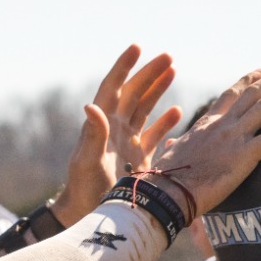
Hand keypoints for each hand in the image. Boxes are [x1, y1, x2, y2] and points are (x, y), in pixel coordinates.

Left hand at [53, 46, 181, 225]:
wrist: (89, 213)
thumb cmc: (84, 189)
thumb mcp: (87, 161)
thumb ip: (92, 134)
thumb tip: (91, 106)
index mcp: (103, 124)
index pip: (114, 87)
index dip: (124, 67)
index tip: (137, 47)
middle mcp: (115, 128)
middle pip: (134, 93)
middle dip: (149, 73)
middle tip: (168, 56)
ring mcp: (127, 142)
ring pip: (145, 108)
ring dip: (158, 89)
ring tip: (173, 70)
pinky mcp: (138, 157)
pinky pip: (152, 133)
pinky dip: (164, 121)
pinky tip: (177, 110)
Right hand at [152, 58, 260, 213]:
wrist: (165, 192)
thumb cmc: (164, 181)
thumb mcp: (170, 156)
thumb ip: (176, 147)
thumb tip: (172, 145)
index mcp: (206, 124)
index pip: (231, 96)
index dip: (249, 81)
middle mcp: (222, 125)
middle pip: (255, 92)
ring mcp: (233, 137)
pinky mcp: (242, 156)